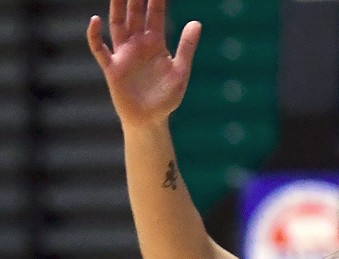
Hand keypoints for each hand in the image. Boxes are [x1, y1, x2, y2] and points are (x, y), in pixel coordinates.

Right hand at [87, 0, 201, 127]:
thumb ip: (186, 47)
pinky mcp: (111, 67)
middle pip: (134, 14)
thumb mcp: (180, 72)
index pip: (154, 14)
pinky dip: (94, 35)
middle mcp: (137, 43)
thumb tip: (196, 22)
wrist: (150, 120)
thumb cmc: (167, 98)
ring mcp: (123, 53)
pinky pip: (99, 48)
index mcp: (155, 43)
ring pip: (117, 24)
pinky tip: (95, 20)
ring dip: (116, 7)